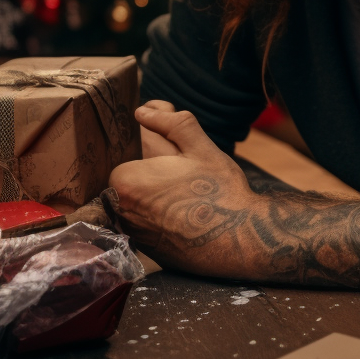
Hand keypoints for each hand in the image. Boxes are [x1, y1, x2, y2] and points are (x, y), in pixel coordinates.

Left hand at [109, 103, 256, 274]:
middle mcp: (119, 209)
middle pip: (140, 173)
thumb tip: (144, 110)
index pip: (138, 145)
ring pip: (145, 195)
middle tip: (193, 177)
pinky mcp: (146, 248)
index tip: (187, 154)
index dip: (166, 143)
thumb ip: (169, 122)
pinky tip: (192, 215)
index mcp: (125, 180)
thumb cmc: (221, 191)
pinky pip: (151, 219)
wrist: (240, 242)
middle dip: (163, 167)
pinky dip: (167, 213)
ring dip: (165, 190)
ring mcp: (131, 232)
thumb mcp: (199, 147)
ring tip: (193, 197)